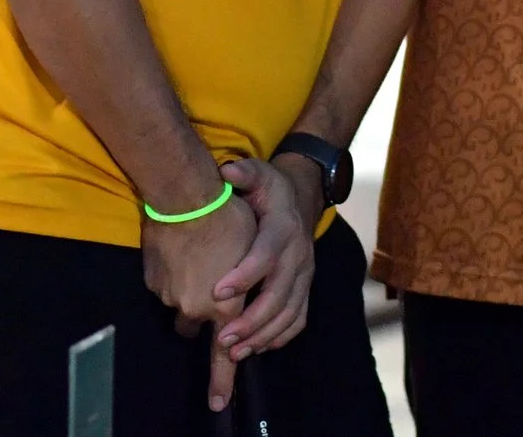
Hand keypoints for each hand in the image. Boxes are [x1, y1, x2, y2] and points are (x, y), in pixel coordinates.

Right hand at [141, 188, 255, 409]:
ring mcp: (171, 296)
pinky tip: (180, 247)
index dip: (221, 380)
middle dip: (201, 311)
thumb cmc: (230, 217)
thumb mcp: (253, 249)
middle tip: (208, 282)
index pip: (224, 352)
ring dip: (188, 289)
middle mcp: (198, 307)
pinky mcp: (153, 281)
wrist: (186, 195)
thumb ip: (247, 282)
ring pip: (181, 302)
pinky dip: (173, 272)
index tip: (217, 403)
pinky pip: (165, 284)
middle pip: (197, 323)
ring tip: (196, 255)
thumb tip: (239, 292)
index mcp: (227, 305)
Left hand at [211, 157, 318, 362]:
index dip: (244, 276)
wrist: (302, 199)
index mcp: (284, 229)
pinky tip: (256, 348)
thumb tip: (227, 170)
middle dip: (251, 319)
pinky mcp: (305, 288)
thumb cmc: (271, 192)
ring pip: (290, 313)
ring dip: (262, 335)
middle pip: (279, 294)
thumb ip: (244, 173)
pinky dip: (279, 338)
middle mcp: (299, 255)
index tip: (217, 293)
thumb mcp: (260, 174)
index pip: (266, 255)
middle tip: (222, 337)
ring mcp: (305, 275)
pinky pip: (298, 319)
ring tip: (233, 351)